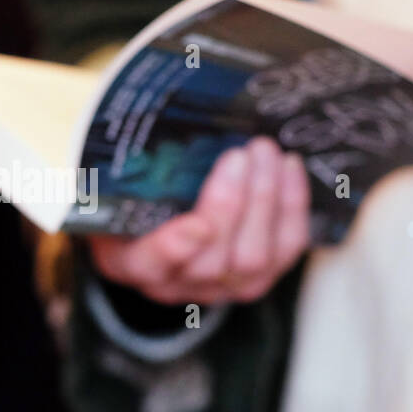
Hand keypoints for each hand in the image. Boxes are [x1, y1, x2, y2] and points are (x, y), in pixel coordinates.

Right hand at [87, 138, 309, 304]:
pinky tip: (288, 168)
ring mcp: (221, 287)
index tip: (197, 223)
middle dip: (233, 204)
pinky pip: (285, 250)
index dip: (174, 248)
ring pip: (254, 259)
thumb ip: (132, 168)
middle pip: (211, 262)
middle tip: (241, 154)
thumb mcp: (120, 184)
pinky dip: (292, 206)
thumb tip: (165, 124)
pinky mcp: (259, 278)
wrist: (161, 221)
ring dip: (267, 200)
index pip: (150, 264)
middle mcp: (175, 284)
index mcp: (130, 261)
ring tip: (266, 152)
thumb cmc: (136, 197)